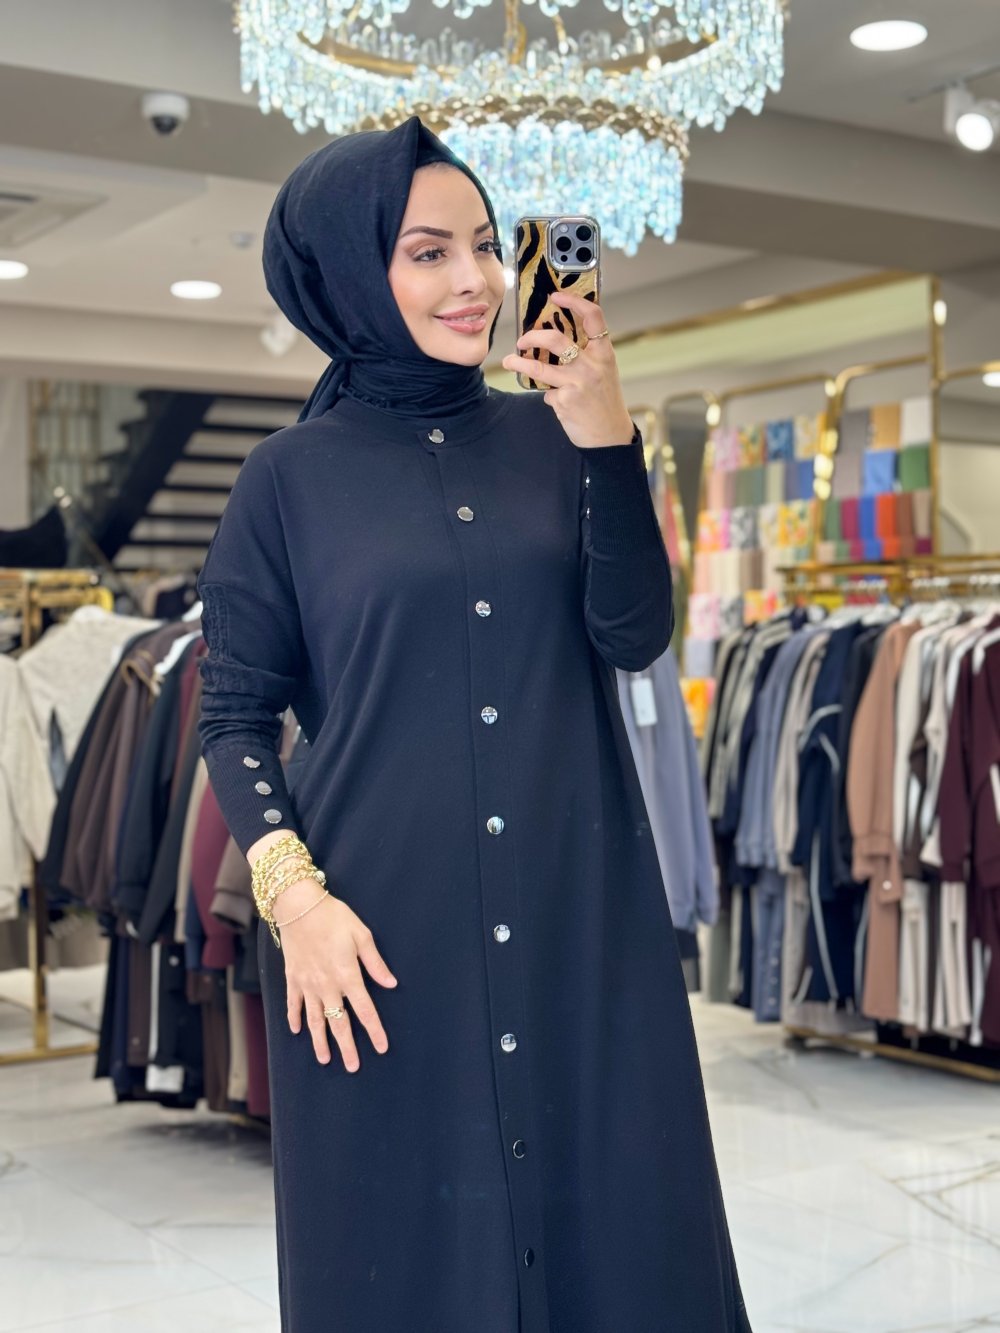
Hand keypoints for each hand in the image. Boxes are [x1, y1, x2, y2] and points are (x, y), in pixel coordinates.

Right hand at [277, 878, 397, 1071]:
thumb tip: (391, 983)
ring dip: (320, 1041)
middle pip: (339, 1023)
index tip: (382, 1047)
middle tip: (352, 1067)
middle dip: (347, 1047)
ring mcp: (307, 984)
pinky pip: (294, 1004)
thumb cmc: (334, 916)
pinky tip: (297, 1031)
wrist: (298, 906)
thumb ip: (375, 963)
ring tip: (325, 1059)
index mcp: (348, 976)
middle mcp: (327, 986)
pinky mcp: (293, 978)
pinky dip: (295, 1019)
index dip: (374, 1030)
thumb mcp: (361, 935)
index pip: (365, 1010)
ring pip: (315, 1020)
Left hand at [501, 292, 634, 449]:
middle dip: (532, 336)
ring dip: (519, 363)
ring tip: (509, 361)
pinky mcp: (565, 401)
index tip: (556, 297)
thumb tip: (555, 340)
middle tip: (522, 340)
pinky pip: (546, 392)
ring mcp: (577, 383)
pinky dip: (547, 395)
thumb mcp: (604, 371)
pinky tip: (555, 400)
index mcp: (604, 353)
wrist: (610, 435)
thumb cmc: (605, 401)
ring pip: (539, 368)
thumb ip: (587, 354)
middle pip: (555, 339)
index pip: (593, 317)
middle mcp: (591, 365)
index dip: (573, 302)